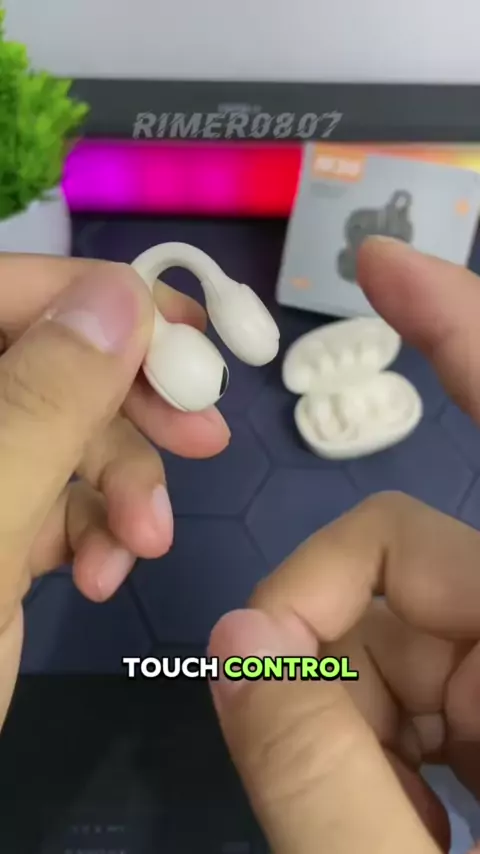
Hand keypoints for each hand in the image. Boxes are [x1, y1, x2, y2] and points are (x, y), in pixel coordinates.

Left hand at [0, 254, 229, 601]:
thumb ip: (42, 402)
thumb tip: (121, 297)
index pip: (5, 295)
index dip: (98, 299)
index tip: (189, 333)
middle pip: (55, 366)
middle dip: (132, 409)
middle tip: (205, 435)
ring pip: (76, 443)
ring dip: (126, 490)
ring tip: (148, 542)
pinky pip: (70, 506)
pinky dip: (102, 536)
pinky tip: (105, 578)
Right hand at [209, 238, 479, 853]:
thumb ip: (317, 767)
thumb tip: (240, 641)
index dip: (465, 335)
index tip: (382, 266)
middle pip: (416, 559)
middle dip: (323, 623)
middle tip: (271, 718)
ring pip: (411, 627)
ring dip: (354, 704)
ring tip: (384, 819)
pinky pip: (429, 682)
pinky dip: (386, 735)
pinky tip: (403, 812)